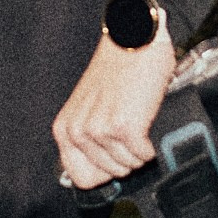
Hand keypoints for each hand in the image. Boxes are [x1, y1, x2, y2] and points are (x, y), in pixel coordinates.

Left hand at [53, 26, 178, 189]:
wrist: (134, 39)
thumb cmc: (117, 68)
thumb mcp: (89, 106)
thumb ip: (87, 138)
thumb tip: (100, 171)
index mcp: (65, 128)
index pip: (81, 178)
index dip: (104, 171)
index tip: (114, 155)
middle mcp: (78, 131)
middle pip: (109, 173)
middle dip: (125, 158)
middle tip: (131, 130)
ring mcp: (99, 130)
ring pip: (129, 166)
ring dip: (140, 149)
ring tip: (140, 122)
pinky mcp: (124, 127)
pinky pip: (144, 155)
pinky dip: (152, 145)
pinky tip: (148, 122)